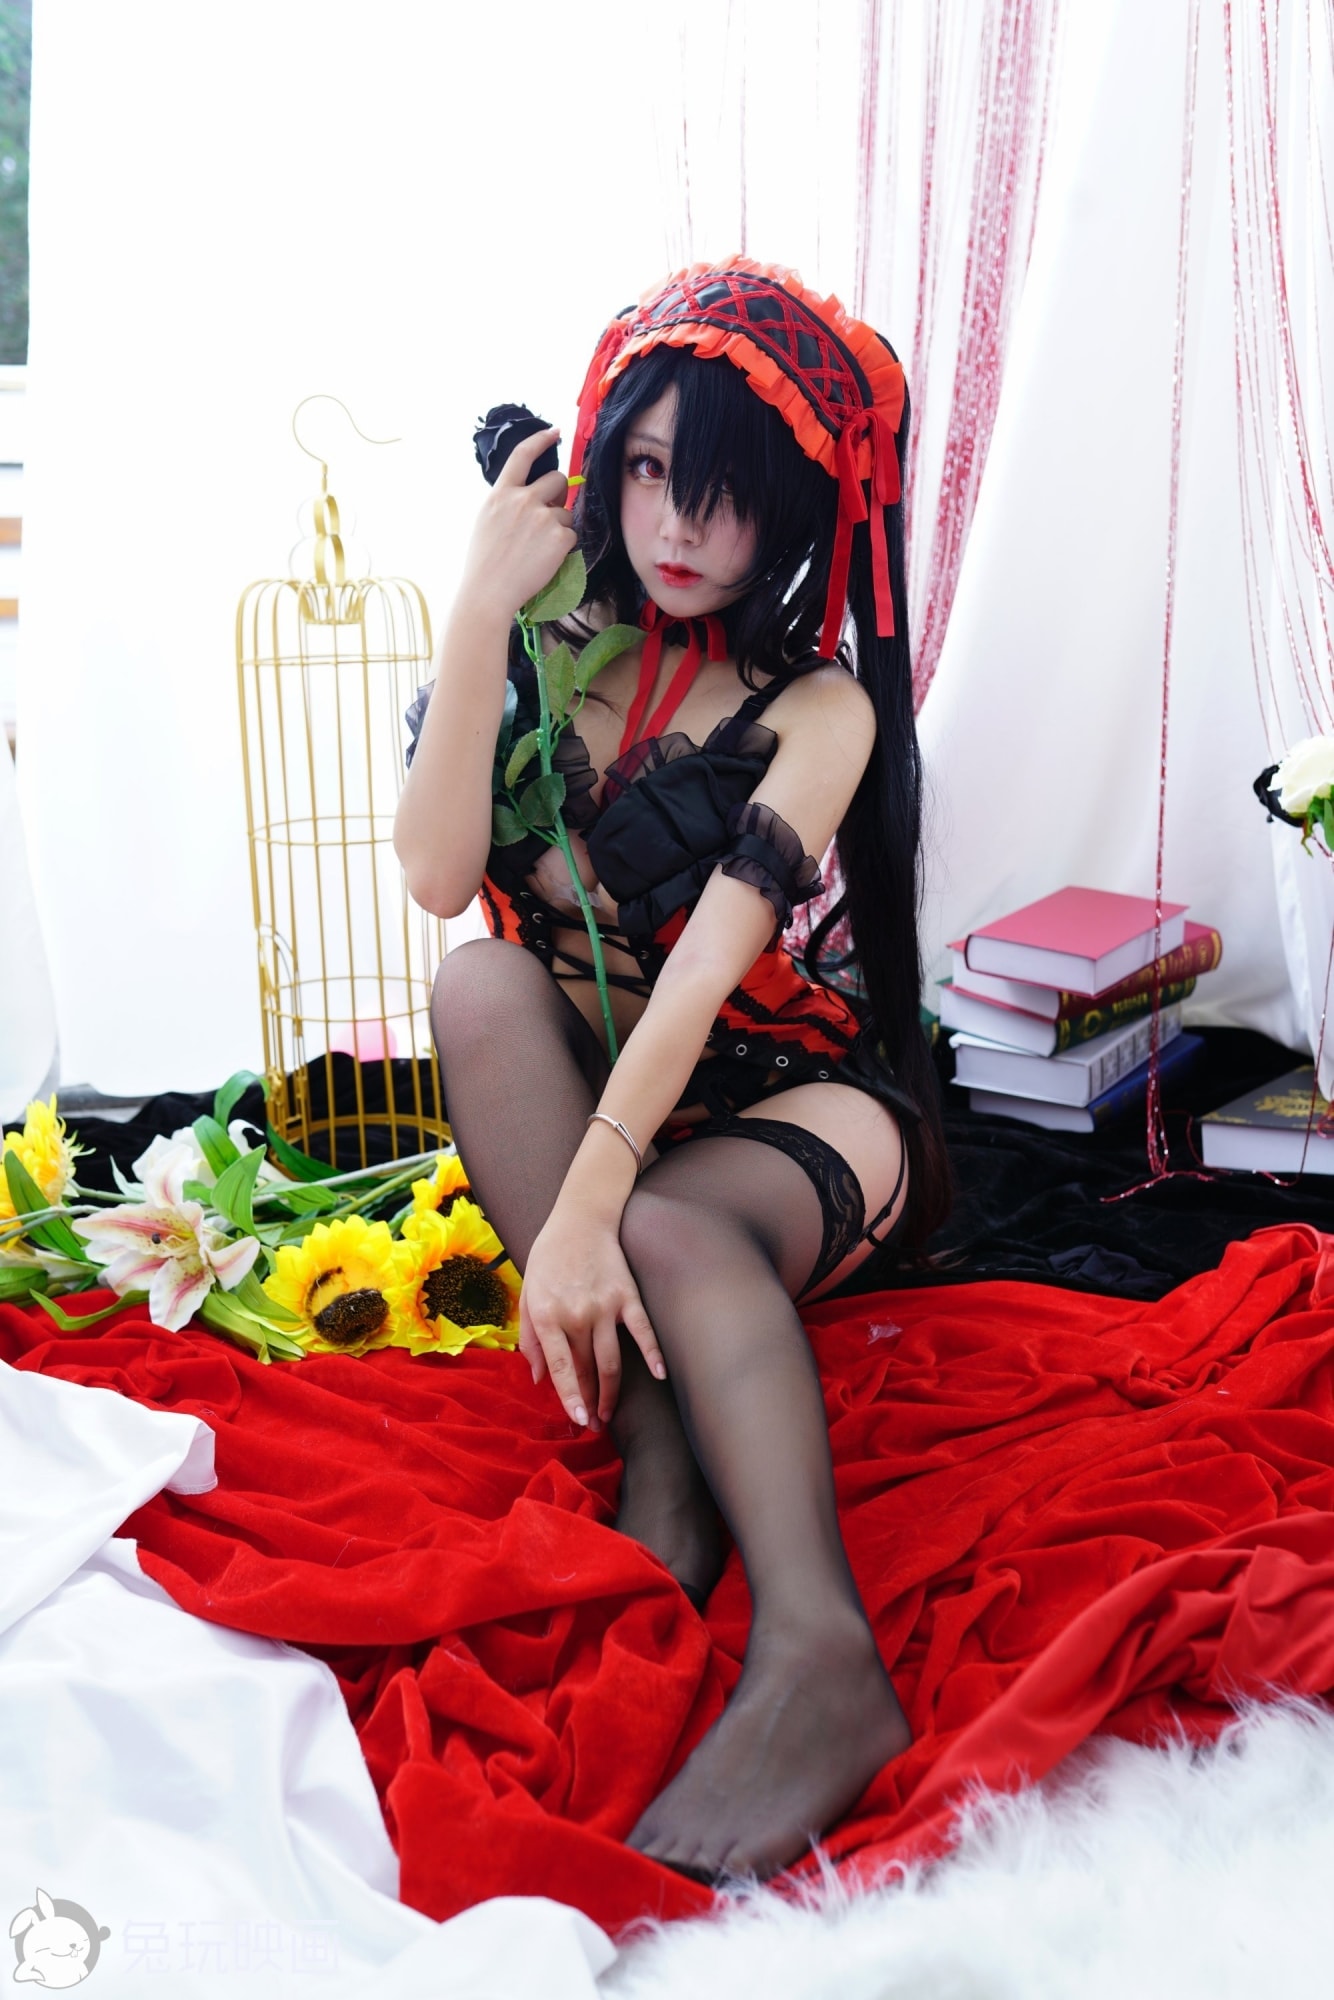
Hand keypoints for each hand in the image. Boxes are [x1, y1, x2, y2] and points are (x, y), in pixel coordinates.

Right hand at [458, 425, 579, 623]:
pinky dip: (563, 548)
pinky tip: (545, 560)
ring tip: (538, 550)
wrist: (488, 593)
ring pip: (566, 513)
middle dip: (558, 494)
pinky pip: (571, 536)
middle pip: (557, 479)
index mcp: (501, 493)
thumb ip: (508, 502)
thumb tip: (532, 495)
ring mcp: (543, 518)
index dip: (541, 439)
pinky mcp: (559, 538)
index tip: (554, 432)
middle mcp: (522, 500)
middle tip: (549, 515)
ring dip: (559, 527)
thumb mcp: (486, 521)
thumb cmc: (484, 563)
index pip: (523, 455)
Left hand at [519, 1210, 665, 1427]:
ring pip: (612, 1361)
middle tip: (593, 1426)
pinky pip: (643, 1332)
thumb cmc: (548, 1258)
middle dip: (590, 1402)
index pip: (561, 1369)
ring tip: (609, 1413)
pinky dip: (653, 1354)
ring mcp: (605, 1307)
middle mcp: (577, 1315)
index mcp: (548, 1316)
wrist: (580, 1219)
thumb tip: (538, 1378)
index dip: (570, 1399)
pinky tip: (660, 1376)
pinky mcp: (627, 1297)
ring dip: (612, 1392)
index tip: (578, 1421)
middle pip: (587, 1371)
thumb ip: (529, 1338)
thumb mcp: (528, 1294)